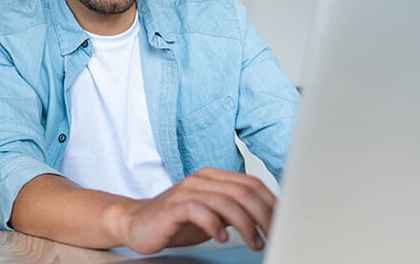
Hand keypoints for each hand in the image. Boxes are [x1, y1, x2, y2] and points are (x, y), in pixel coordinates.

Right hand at [117, 167, 274, 254]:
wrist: (136, 223)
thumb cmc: (175, 221)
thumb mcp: (212, 214)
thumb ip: (235, 211)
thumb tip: (267, 219)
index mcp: (213, 177)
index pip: (251, 183)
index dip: (271, 202)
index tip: (283, 222)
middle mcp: (201, 179)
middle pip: (243, 191)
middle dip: (264, 215)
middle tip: (273, 234)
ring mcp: (187, 190)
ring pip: (226, 201)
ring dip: (245, 225)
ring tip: (253, 242)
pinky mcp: (174, 206)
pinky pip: (200, 211)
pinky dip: (215, 225)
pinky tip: (222, 238)